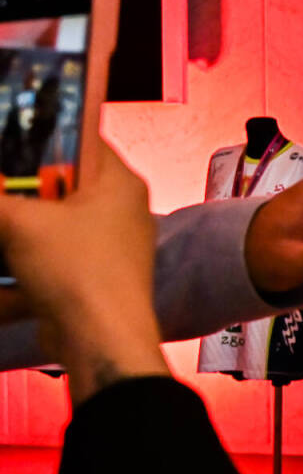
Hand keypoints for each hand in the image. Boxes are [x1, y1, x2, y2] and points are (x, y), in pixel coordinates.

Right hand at [0, 135, 167, 402]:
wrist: (100, 338)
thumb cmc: (73, 267)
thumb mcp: (18, 223)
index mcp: (118, 181)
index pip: (79, 138)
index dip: (40, 135)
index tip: (9, 136)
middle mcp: (120, 208)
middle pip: (60, 182)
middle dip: (20, 186)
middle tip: (0, 188)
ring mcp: (109, 244)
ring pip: (52, 221)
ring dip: (16, 223)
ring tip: (2, 218)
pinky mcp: (92, 276)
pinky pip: (50, 255)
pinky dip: (22, 256)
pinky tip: (6, 252)